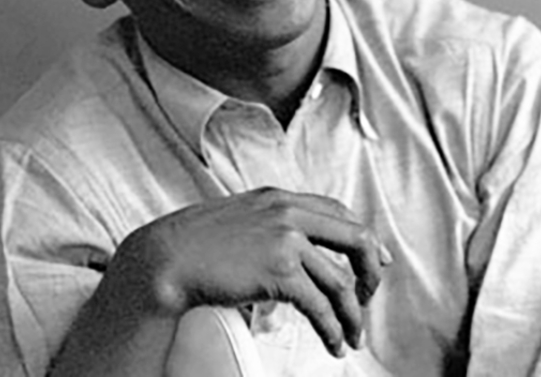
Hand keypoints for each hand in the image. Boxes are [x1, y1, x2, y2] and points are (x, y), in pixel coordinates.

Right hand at [110, 187, 390, 356]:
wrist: (164, 258)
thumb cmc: (195, 244)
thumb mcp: (241, 217)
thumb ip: (272, 223)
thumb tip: (298, 251)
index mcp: (281, 197)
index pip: (340, 212)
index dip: (364, 238)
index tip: (376, 260)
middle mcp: (289, 212)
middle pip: (356, 239)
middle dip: (370, 273)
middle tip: (368, 298)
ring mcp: (286, 240)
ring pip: (340, 281)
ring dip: (352, 315)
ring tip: (353, 337)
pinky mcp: (278, 271)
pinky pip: (320, 305)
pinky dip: (333, 328)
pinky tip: (334, 343)